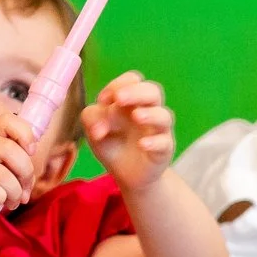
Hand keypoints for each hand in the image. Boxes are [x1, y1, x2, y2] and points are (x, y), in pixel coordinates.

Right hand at [0, 108, 38, 230]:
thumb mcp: (0, 170)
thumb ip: (14, 158)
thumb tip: (33, 149)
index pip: (8, 120)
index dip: (26, 134)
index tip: (32, 152)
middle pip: (11, 150)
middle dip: (26, 175)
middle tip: (24, 193)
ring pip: (4, 174)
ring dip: (14, 193)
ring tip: (11, 202)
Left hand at [83, 72, 178, 194]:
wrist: (127, 175)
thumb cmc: (113, 144)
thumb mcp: (95, 129)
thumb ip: (92, 118)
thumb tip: (99, 128)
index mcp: (132, 100)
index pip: (132, 80)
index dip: (118, 85)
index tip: (103, 100)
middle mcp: (149, 110)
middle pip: (153, 91)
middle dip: (136, 92)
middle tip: (119, 99)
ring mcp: (158, 130)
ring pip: (164, 115)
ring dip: (150, 114)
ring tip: (136, 117)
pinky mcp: (164, 150)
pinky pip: (165, 143)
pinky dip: (154, 142)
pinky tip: (143, 144)